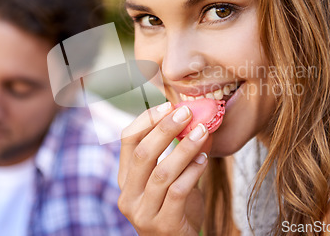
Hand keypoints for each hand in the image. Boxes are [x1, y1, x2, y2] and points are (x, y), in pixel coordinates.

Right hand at [118, 102, 211, 234]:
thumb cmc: (176, 209)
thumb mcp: (171, 179)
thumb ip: (178, 154)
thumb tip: (197, 120)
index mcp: (125, 180)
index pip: (128, 142)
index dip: (146, 120)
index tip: (167, 105)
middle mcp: (128, 196)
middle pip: (143, 154)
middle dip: (164, 129)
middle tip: (186, 113)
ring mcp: (143, 213)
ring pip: (162, 173)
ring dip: (184, 148)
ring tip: (201, 131)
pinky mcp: (164, 225)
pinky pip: (178, 192)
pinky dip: (192, 172)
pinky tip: (204, 158)